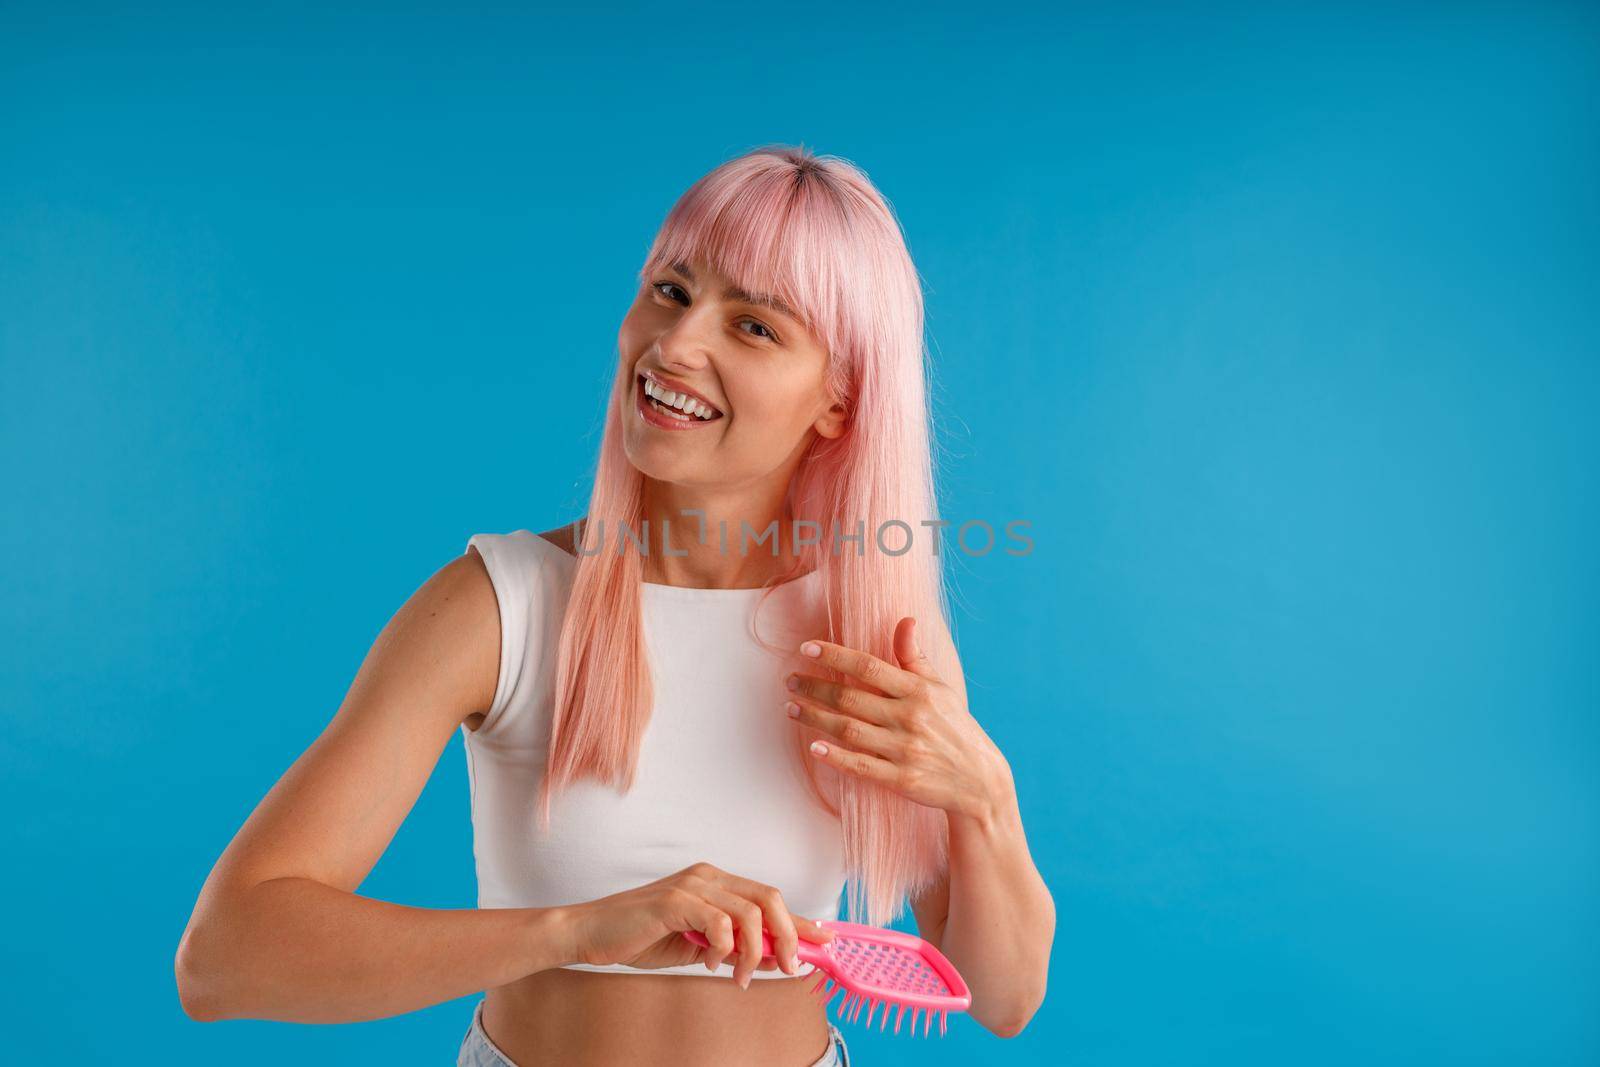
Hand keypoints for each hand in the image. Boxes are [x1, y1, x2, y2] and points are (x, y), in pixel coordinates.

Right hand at [564, 862, 836, 988]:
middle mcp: (708, 876)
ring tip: (741, 977)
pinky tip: (710, 964)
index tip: (824, 941)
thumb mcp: (697, 946)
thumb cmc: (642, 937)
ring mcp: (692, 885)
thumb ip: (732, 947)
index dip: (801, 919)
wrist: (592, 934)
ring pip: (750, 912)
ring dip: (754, 952)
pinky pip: (718, 922)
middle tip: (789, 968)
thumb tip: (773, 958)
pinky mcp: (674, 900)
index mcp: (716, 883)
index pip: (769, 897)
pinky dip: (722, 949)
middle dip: (789, 935)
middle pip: (770, 897)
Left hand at [784, 616, 1011, 820]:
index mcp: (919, 691)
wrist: (979, 781)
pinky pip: (861, 766)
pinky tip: (815, 747)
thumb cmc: (955, 729)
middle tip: (790, 681)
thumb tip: (905, 620)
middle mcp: (910, 718)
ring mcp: (904, 750)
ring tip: (791, 708)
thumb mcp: (940, 689)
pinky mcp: (901, 779)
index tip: (806, 648)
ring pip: (848, 730)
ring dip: (815, 718)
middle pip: (850, 698)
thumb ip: (914, 657)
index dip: (835, 655)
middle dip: (814, 687)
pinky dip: (836, 756)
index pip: (869, 666)